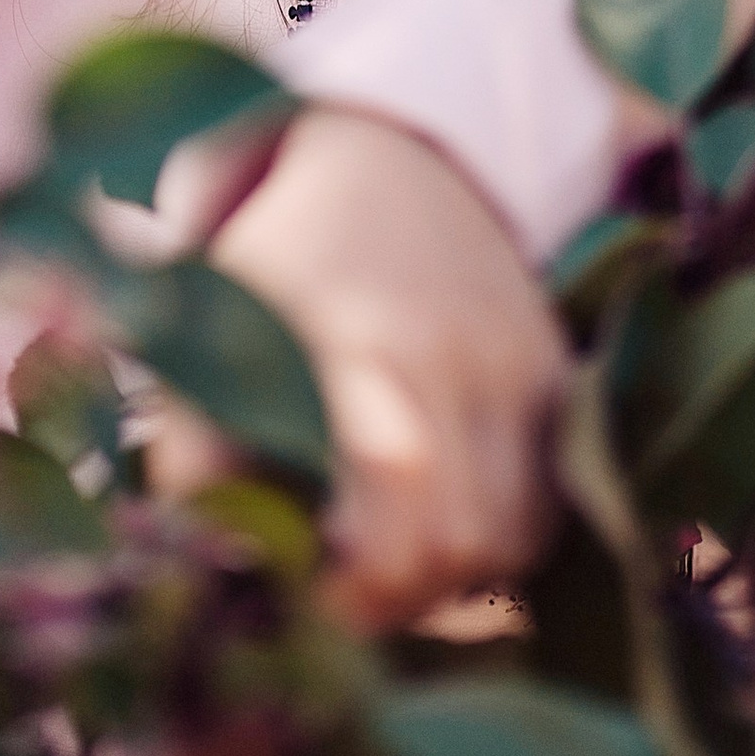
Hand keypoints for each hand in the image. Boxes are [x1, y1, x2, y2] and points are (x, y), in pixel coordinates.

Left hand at [204, 106, 567, 629]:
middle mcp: (452, 350)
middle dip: (404, 596)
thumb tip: (225, 568)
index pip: (398, 496)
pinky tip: (445, 515)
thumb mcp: (214, 334)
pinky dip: (506, 538)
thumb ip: (199, 455)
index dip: (362, 583)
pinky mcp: (556, 368)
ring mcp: (515, 358)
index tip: (316, 598)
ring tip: (395, 556)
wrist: (384, 157)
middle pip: (462, 541)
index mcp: (356, 339)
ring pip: (516, 537)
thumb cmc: (280, 260)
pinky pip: (552, 501)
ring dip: (459, 576)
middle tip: (350, 592)